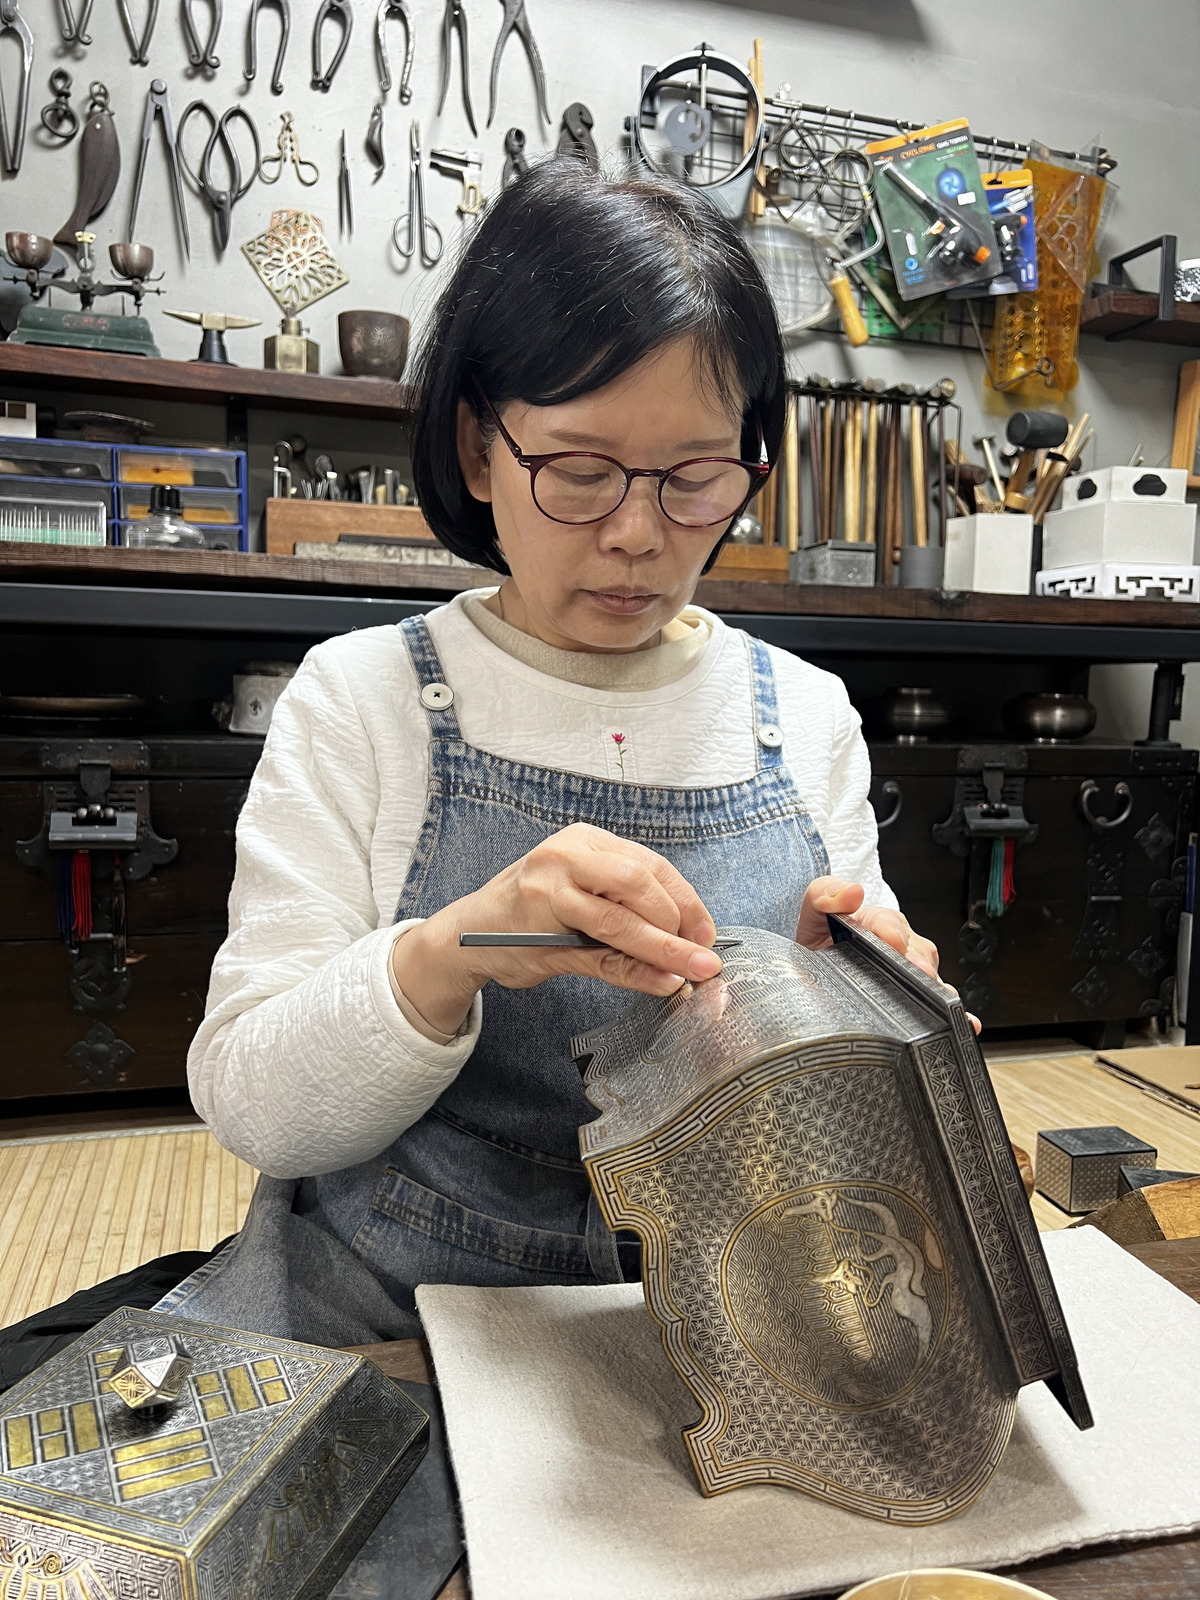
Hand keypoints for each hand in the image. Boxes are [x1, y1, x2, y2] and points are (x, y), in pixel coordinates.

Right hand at [391, 823, 722, 1034]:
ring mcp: (550, 884)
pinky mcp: (539, 921)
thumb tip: (687, 952)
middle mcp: (569, 853)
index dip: (688, 901)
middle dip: (680, 921)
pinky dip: (636, 969)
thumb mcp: (584, 907)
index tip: (707, 935)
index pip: (652, 865)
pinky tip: (661, 980)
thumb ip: (631, 919)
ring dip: (664, 947)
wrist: (467, 936)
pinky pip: (599, 950)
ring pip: (622, 916)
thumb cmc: (532, 918)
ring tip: (693, 970)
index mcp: (587, 841)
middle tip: (701, 955)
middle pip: (641, 881)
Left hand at [795, 876, 981, 1033]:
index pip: (890, 924)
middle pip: (919, 952)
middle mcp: (902, 943)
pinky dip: (956, 1013)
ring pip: (932, 977)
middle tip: (919, 976)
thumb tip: (852, 891)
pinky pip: (939, 1001)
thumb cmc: (822, 937)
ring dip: (937, 991)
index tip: (892, 942)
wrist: (818, 968)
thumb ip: (824, 895)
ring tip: (941, 1006)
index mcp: (878, 922)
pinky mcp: (917, 994)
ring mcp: (912, 970)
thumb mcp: (815, 911)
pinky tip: (967, 1024)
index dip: (892, 934)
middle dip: (919, 966)